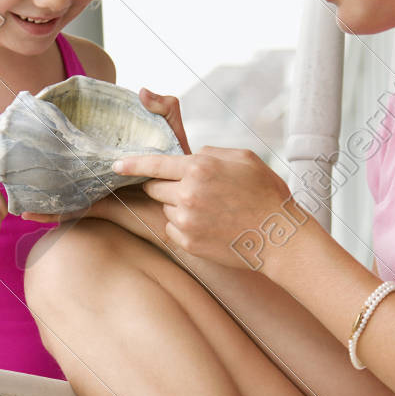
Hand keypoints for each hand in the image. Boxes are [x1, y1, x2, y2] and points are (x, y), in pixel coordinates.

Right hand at [21, 87, 192, 225]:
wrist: (189, 208)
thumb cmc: (181, 171)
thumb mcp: (173, 134)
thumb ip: (166, 107)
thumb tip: (141, 91)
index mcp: (111, 151)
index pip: (83, 139)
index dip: (63, 128)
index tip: (39, 113)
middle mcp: (99, 170)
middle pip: (65, 163)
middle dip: (41, 156)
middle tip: (15, 142)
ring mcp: (97, 189)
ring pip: (61, 187)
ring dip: (37, 185)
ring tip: (8, 179)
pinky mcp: (100, 207)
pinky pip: (71, 212)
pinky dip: (49, 214)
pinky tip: (28, 212)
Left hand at [110, 146, 295, 268]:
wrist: (279, 237)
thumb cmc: (266, 194)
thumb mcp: (243, 158)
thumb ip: (210, 152)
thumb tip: (190, 156)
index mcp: (199, 167)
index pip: (154, 163)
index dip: (132, 164)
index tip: (116, 165)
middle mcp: (188, 194)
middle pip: (154, 187)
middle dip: (166, 186)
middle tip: (194, 190)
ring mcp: (187, 220)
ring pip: (165, 209)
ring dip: (178, 207)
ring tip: (211, 210)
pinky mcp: (188, 243)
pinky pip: (173, 229)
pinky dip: (185, 226)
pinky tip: (210, 226)